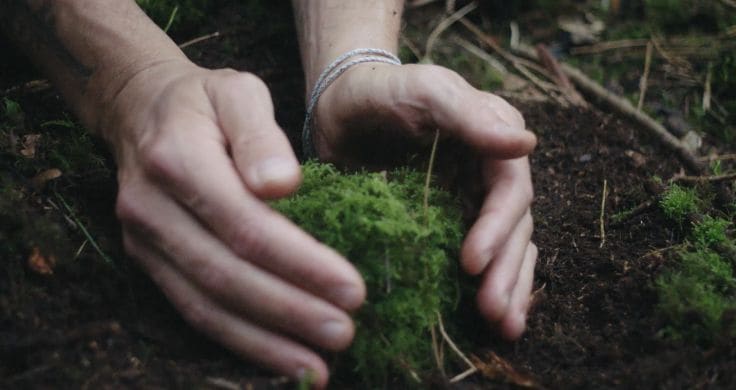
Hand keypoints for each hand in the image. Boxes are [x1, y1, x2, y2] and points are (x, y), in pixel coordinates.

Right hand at [102, 59, 364, 387]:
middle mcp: (151, 208)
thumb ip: (260, 134)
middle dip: (290, 310)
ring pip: (206, 306)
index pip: (245, 224)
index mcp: (177, 159)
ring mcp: (144, 242)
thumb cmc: (204, 102)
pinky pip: (193, 312)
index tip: (351, 288)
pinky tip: (279, 359)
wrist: (139, 112)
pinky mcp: (148, 264)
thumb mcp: (238, 92)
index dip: (299, 262)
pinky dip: (239, 341)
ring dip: (265, 342)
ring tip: (318, 367)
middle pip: (226, 274)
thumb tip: (282, 185)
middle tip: (345, 332)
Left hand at [314, 63, 536, 339]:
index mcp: (495, 141)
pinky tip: (487, 321)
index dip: (497, 230)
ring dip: (507, 288)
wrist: (342, 105)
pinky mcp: (446, 223)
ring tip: (503, 328)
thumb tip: (527, 144)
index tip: (472, 264)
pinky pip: (477, 257)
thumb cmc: (382, 91)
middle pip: (513, 229)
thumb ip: (468, 115)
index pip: (509, 192)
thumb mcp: (424, 91)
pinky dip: (486, 286)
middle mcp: (491, 175)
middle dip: (507, 272)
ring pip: (504, 249)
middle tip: (494, 314)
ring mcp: (471, 201)